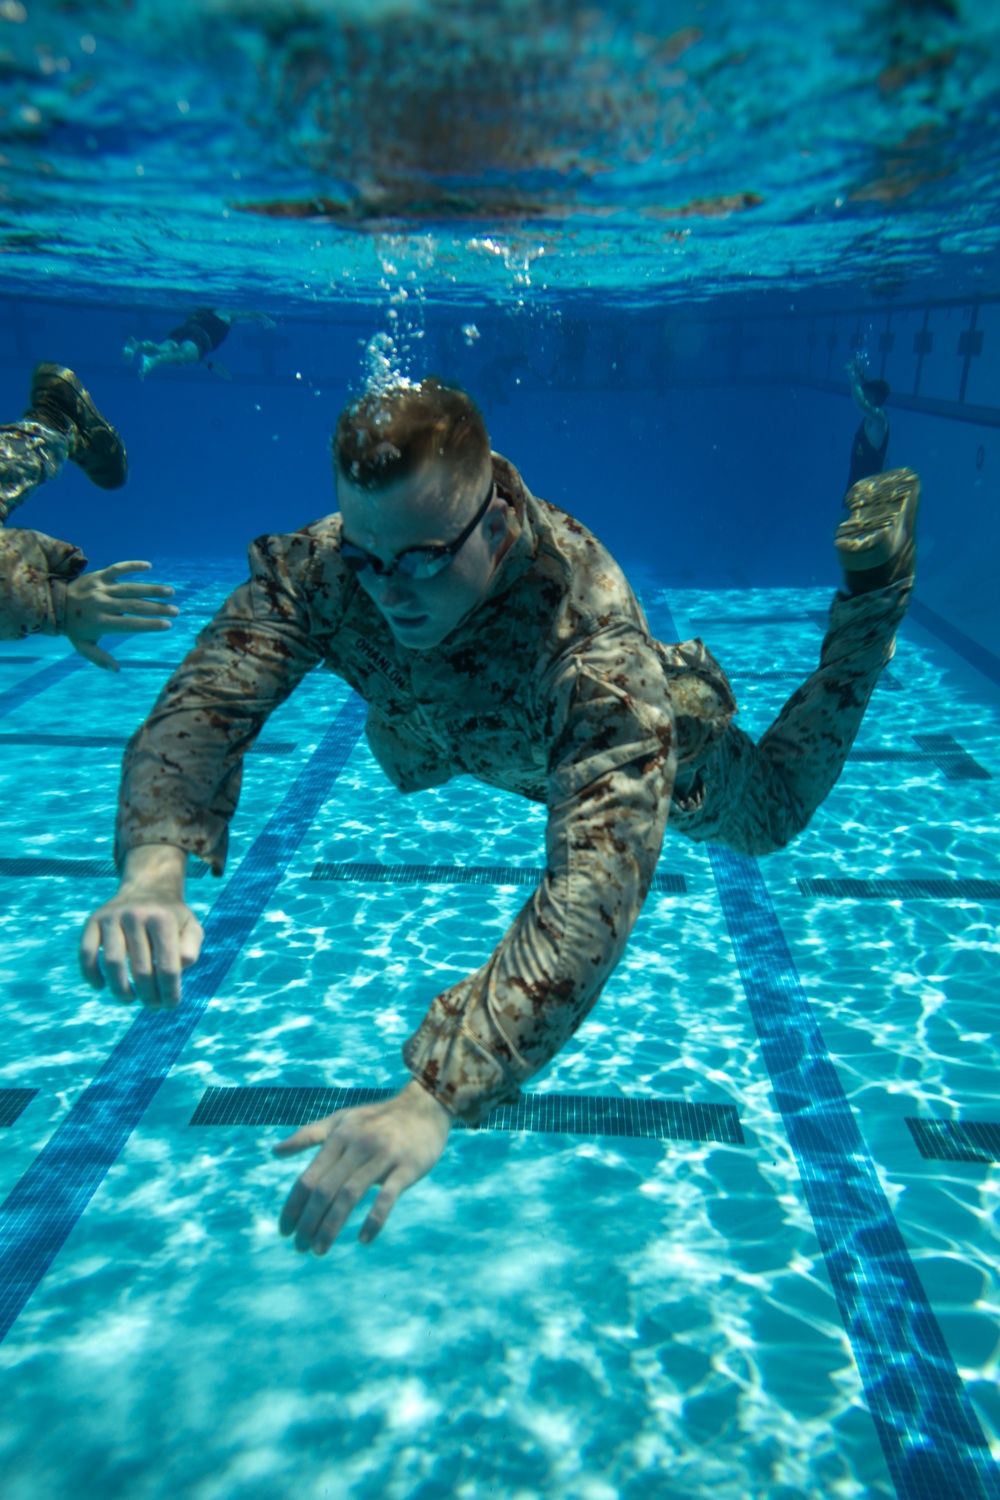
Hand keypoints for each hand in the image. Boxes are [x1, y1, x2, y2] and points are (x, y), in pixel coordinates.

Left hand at [64, 560, 178, 670]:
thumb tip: (117, 670)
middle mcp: (102, 604)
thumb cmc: (74, 628)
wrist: (54, 603)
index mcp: (100, 622)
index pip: (129, 624)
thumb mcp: (83, 646)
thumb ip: (99, 658)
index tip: (167, 625)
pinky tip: (148, 566)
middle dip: (157, 608)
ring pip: (130, 587)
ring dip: (151, 589)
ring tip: (170, 592)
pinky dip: (132, 566)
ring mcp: (101, 588)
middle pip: (134, 605)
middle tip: (175, 611)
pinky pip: (117, 568)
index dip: (148, 625)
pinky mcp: (99, 575)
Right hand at [78, 845, 202, 1006]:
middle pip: (141, 969)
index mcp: (163, 918)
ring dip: (120, 990)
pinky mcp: (93, 920)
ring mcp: (112, 917)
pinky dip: (91, 974)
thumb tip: (179, 967)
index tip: (170, 1005)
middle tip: (153, 1006)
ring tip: (130, 999)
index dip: (169, 992)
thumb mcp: (191, 927)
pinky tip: (101, 986)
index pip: (167, 966)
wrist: (148, 886)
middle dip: (149, 995)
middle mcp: (136, 915)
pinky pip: (86, 953)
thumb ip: (191, 949)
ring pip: (112, 964)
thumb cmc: (171, 917)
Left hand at [275, 1079, 453, 1251]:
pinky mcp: (407, 1167)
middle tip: (299, 1247)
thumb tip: (274, 1152)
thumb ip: (308, 1135)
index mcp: (339, 1136)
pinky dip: (374, 1220)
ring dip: (331, 1227)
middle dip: (308, 1222)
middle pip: (325, 1190)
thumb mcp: (342, 1120)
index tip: (284, 1231)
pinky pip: (387, 1197)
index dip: (293, 1207)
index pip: (309, 1177)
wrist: (426, 1107)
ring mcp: (383, 1156)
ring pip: (350, 1195)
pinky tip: (363, 1239)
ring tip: (320, 1250)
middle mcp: (358, 1144)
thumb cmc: (378, 1118)